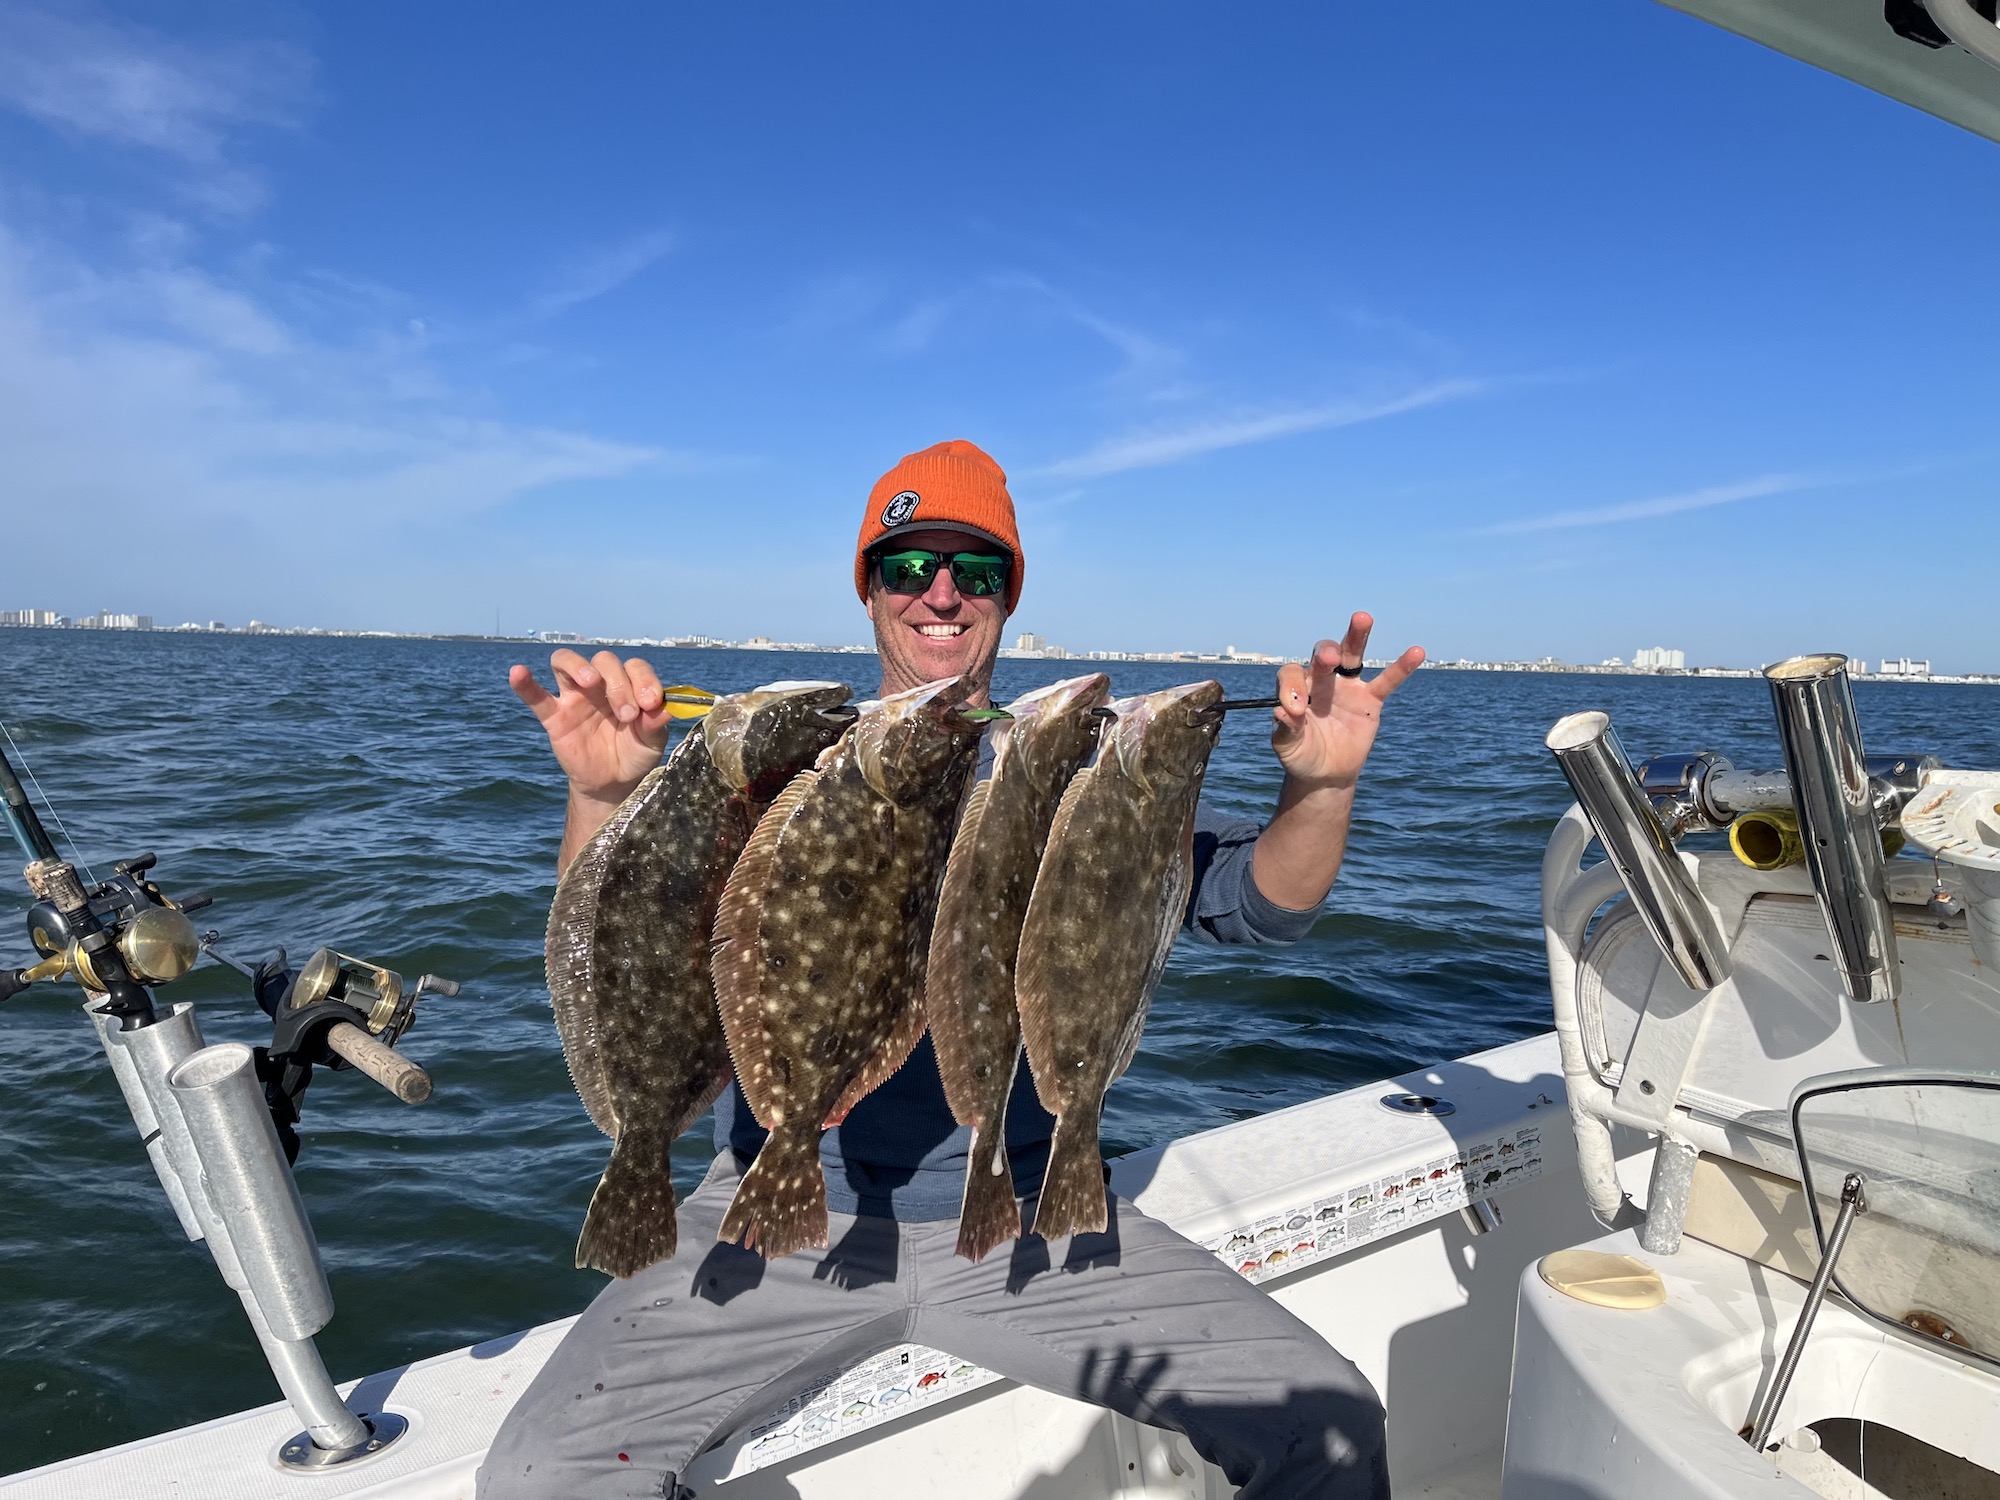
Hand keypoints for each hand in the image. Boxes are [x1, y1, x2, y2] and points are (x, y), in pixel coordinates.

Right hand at [509, 650, 672, 809]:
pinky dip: (524, 683)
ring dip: (578, 666)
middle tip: (626, 713)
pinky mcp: (554, 717)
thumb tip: (666, 707)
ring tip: (589, 681)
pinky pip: (535, 696)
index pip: (634, 667)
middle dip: (617, 683)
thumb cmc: (634, 754)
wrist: (612, 782)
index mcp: (628, 685)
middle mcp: (601, 684)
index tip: (650, 703)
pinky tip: (518, 672)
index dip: (644, 680)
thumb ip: (656, 724)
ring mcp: (574, 697)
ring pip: (566, 662)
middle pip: (603, 661)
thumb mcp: (651, 742)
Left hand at [1271, 614, 1424, 789]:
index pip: (1292, 674)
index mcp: (1297, 689)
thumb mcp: (1288, 747)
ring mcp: (1347, 687)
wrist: (1325, 773)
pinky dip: (1401, 667)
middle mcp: (1321, 680)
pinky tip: (1417, 652)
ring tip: (1362, 618)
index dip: (1292, 687)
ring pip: (1351, 655)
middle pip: (1322, 654)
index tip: (1295, 709)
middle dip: (1325, 653)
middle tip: (1327, 658)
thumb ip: (1285, 730)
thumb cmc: (1301, 755)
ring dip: (1356, 636)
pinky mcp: (1370, 700)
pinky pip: (1387, 681)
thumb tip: (1283, 712)